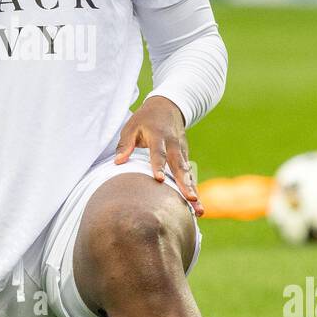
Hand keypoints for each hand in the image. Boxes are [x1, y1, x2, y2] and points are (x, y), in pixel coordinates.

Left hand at [114, 97, 203, 215]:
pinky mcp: (185, 158)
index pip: (159, 152)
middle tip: (190, 199)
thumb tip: (117, 162)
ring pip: (188, 174)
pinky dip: (193, 190)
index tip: (159, 180)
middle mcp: (174, 145)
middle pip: (179, 166)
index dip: (159, 166)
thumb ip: (125, 144)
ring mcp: (182, 152)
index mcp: (159, 136)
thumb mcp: (132, 126)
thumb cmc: (145, 119)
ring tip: (199, 210)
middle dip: (185, 184)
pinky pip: (189, 176)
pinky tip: (197, 208)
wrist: (168, 107)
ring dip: (193, 191)